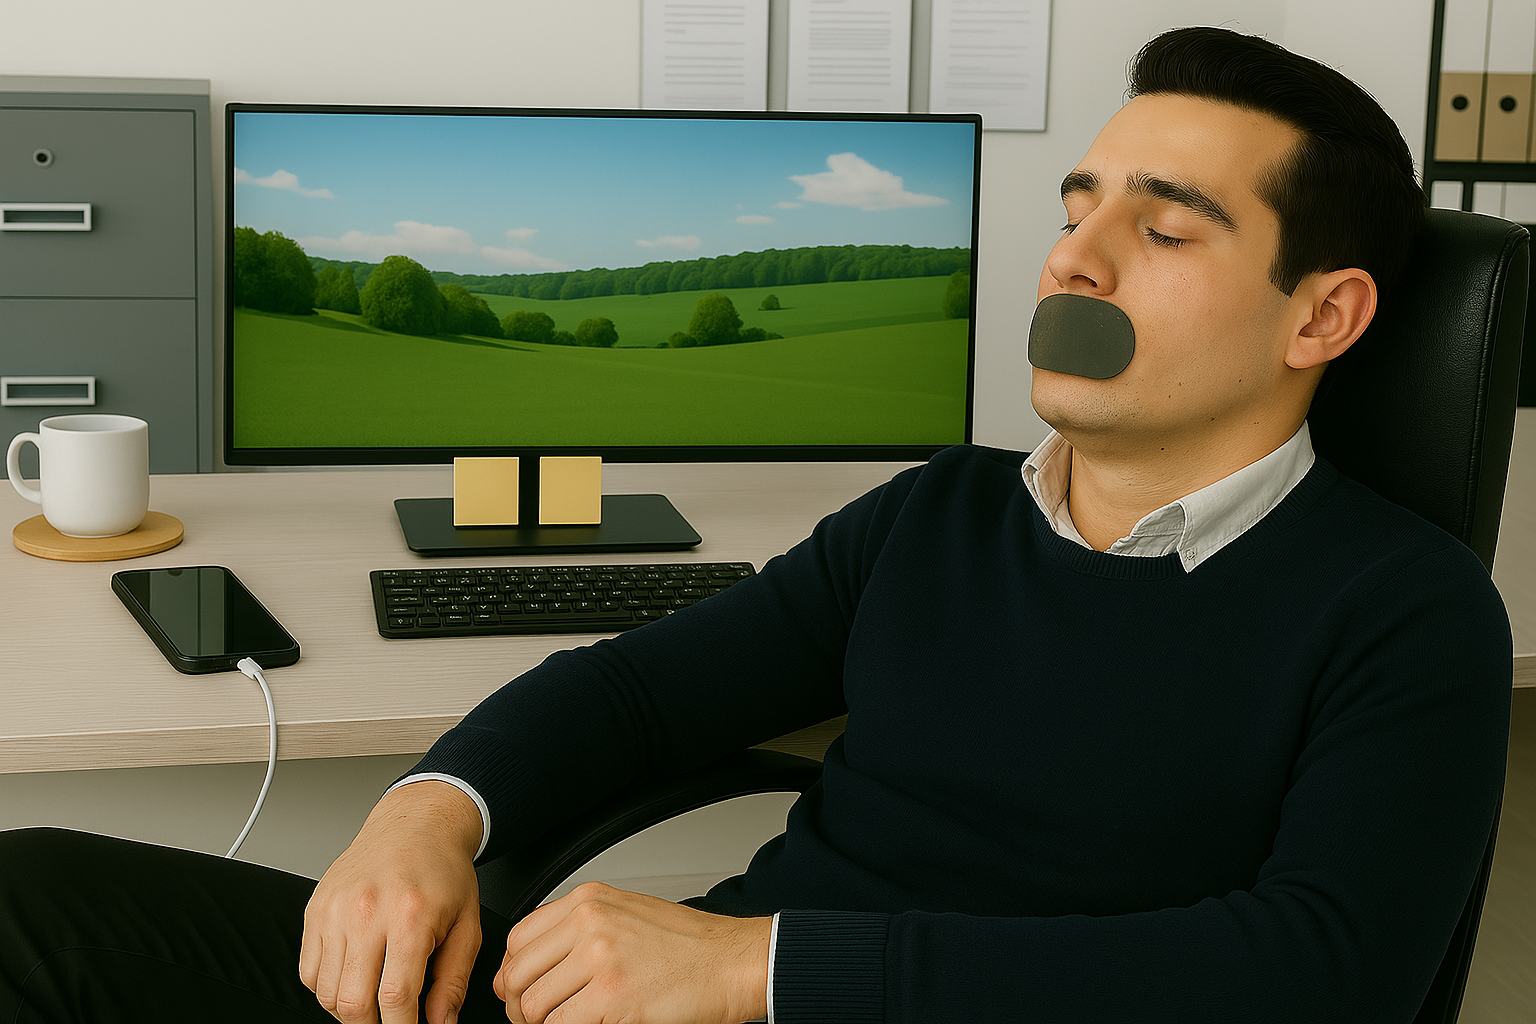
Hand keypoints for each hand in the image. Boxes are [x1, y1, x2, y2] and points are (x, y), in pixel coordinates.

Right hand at [300, 780, 485, 1023]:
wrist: (415, 826)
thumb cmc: (442, 871)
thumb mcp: (467, 924)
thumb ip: (454, 980)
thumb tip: (441, 1023)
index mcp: (410, 917)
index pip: (395, 998)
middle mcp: (366, 913)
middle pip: (353, 1003)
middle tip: (390, 1022)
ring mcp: (334, 911)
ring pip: (326, 992)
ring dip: (348, 1010)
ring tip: (373, 1002)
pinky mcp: (315, 910)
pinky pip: (309, 971)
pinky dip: (327, 988)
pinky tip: (353, 978)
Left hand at [494, 882, 770, 1023]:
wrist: (734, 961)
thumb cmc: (691, 945)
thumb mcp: (628, 914)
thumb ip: (581, 930)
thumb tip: (537, 963)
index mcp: (590, 901)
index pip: (519, 939)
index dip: (513, 975)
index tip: (520, 991)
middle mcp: (590, 924)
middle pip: (518, 975)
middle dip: (521, 1007)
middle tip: (538, 1020)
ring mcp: (600, 960)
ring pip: (534, 1007)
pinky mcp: (612, 999)